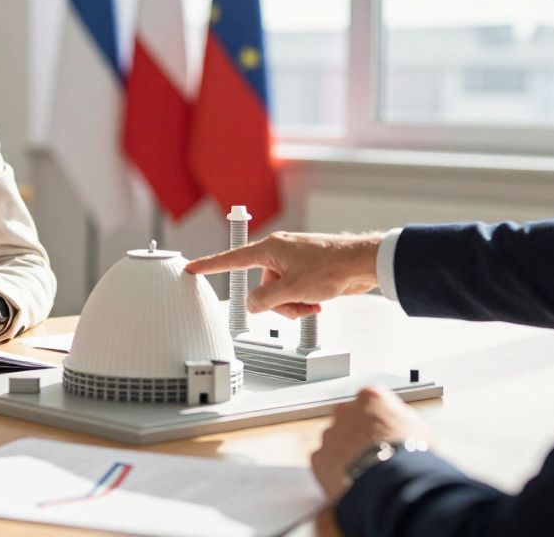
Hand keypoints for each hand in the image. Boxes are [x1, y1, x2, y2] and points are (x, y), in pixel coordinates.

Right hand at [185, 231, 383, 317]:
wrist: (363, 264)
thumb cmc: (331, 268)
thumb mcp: (292, 290)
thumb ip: (264, 300)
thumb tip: (252, 305)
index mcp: (270, 249)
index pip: (231, 259)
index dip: (209, 265)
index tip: (190, 267)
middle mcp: (279, 252)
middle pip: (261, 287)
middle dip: (278, 303)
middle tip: (298, 303)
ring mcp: (293, 262)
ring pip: (278, 293)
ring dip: (293, 304)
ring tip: (312, 303)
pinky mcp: (306, 270)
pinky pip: (293, 292)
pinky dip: (303, 300)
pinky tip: (318, 302)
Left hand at [312, 387, 434, 501]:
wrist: (390, 482)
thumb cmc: (408, 455)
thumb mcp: (420, 429)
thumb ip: (402, 420)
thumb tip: (402, 426)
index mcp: (371, 398)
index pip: (372, 402)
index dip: (382, 421)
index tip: (387, 433)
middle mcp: (346, 412)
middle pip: (351, 420)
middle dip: (360, 435)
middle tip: (376, 454)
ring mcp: (330, 434)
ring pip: (336, 441)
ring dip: (347, 453)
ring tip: (365, 472)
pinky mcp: (319, 458)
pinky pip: (326, 462)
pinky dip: (335, 471)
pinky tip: (351, 481)